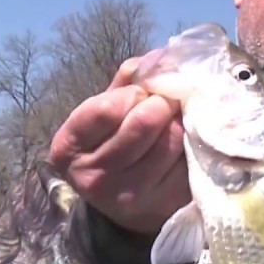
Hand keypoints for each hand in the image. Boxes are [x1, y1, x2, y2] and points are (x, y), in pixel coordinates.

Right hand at [47, 55, 189, 235]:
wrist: (124, 202)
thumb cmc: (112, 146)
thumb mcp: (104, 115)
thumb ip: (126, 84)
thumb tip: (159, 59)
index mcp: (69, 150)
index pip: (107, 108)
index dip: (133, 92)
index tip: (141, 93)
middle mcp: (95, 178)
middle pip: (143, 122)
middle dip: (160, 103)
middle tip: (165, 103)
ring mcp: (132, 195)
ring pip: (172, 139)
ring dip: (180, 121)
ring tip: (175, 121)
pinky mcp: (166, 203)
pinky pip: (191, 158)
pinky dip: (193, 142)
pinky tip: (188, 141)